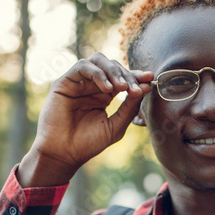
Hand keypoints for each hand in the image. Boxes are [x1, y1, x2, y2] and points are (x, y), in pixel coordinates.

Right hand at [18, 54, 153, 186]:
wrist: (64, 153)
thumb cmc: (88, 143)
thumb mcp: (116, 126)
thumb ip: (130, 107)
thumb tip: (146, 87)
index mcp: (104, 95)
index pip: (122, 78)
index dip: (136, 76)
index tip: (151, 78)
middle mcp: (91, 85)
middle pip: (113, 66)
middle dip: (127, 75)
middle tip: (136, 89)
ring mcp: (78, 82)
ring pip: (98, 61)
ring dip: (113, 71)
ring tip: (121, 88)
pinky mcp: (65, 81)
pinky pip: (83, 66)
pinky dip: (98, 74)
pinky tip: (107, 89)